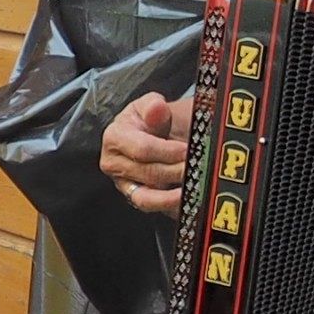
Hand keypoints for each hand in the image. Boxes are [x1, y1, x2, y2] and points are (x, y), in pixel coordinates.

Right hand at [100, 91, 189, 214]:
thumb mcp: (151, 104)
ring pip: (148, 197)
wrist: (153, 134)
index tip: (187, 150)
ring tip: (194, 188)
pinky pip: (153, 208)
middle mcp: (114, 164)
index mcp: (115, 137)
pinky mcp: (136, 199)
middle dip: (177, 171)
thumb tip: (157, 108)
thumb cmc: (151, 120)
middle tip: (199, 167)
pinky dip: (171, 206)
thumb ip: (153, 106)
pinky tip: (188, 201)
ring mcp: (124, 184)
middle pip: (149, 174)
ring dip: (174, 196)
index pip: (142, 149)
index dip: (167, 151)